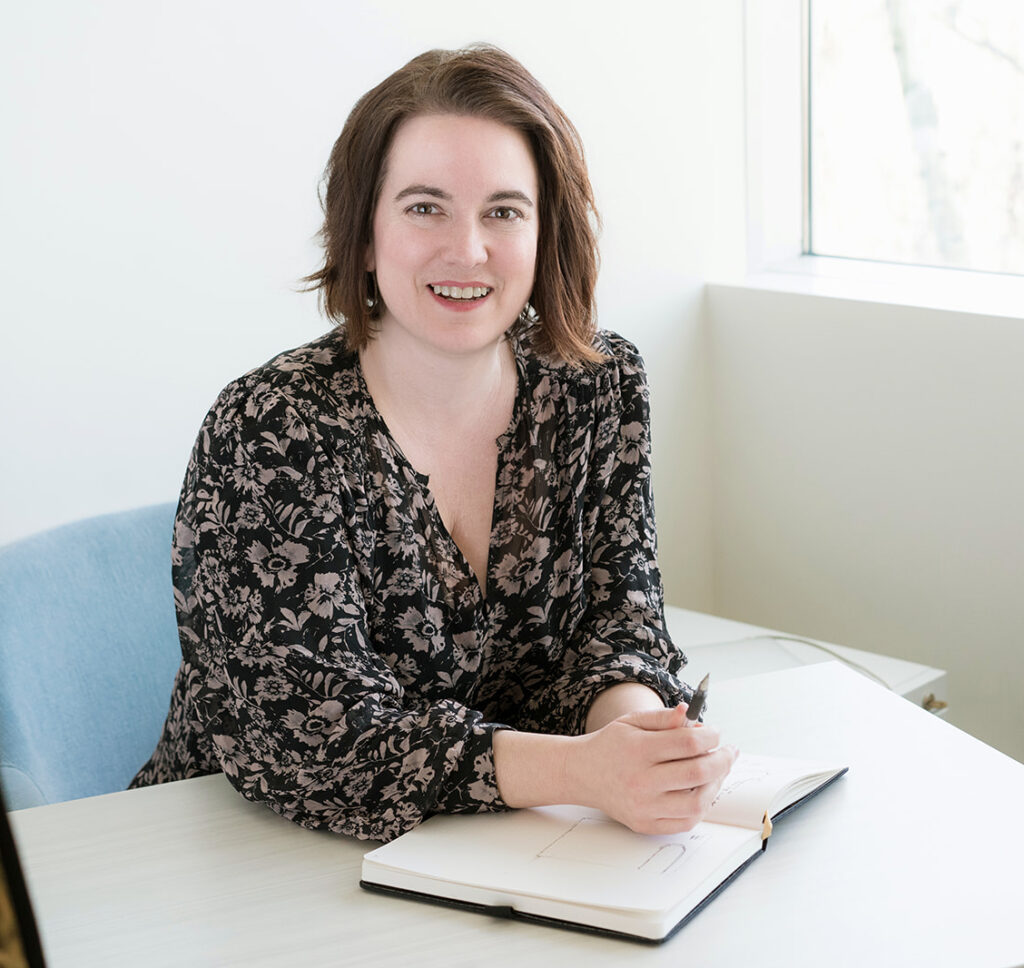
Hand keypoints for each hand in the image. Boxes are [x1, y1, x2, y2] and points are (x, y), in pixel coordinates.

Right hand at [572, 704, 738, 835]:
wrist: (581, 773)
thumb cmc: (611, 745)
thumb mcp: (632, 721)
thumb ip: (663, 717)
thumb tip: (690, 713)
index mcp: (638, 750)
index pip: (688, 743)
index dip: (710, 736)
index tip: (715, 732)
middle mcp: (641, 781)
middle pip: (697, 773)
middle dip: (722, 760)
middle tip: (729, 752)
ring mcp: (643, 807)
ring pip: (697, 802)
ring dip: (716, 785)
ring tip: (717, 771)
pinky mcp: (645, 824)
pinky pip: (686, 822)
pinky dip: (701, 806)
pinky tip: (703, 790)